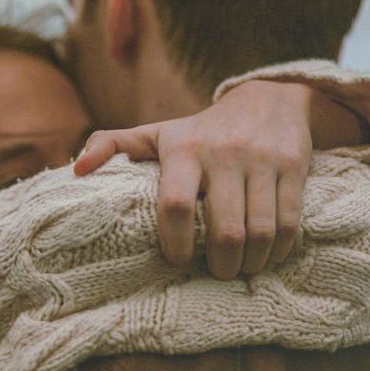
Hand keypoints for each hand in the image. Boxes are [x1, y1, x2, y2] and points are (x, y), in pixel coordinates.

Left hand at [73, 81, 312, 278]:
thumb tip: (75, 171)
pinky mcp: (294, 167)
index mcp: (183, 149)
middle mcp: (224, 153)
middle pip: (225, 229)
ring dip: (251, 262)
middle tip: (216, 272)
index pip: (176, 204)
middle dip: (220, 263)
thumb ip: (112, 145)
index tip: (175, 260)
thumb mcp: (156, 132)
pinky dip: (279, 250)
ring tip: (240, 268)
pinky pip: (290, 222)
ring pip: (261, 231)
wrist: (268, 98)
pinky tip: (266, 255)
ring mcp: (262, 160)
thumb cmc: (200, 130)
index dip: (175, 242)